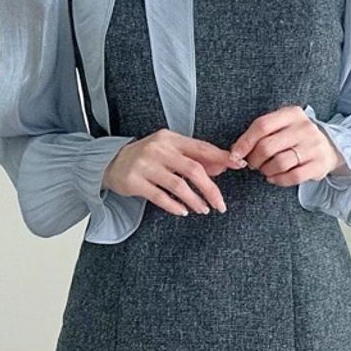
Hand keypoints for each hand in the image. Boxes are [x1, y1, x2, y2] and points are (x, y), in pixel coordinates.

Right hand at [102, 129, 230, 215]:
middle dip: (210, 189)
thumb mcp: (170, 152)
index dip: (222, 158)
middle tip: (220, 204)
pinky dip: (175, 206)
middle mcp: (159, 149)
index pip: (202, 148)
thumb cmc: (147, 158)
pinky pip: (160, 197)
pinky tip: (183, 211)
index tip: (239, 166)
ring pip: (178, 186)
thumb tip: (222, 167)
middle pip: (193, 169)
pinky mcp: (135, 182)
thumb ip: (195, 158)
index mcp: (171, 139)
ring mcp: (146, 165)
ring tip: (203, 209)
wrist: (111, 163)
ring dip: (195, 200)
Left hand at [228, 105, 350, 186]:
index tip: (235, 155)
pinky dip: (278, 180)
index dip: (245, 142)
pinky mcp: (319, 164)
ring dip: (266, 170)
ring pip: (279, 163)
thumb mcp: (281, 127)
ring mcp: (314, 146)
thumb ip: (260, 134)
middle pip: (267, 146)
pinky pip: (292, 177)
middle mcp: (304, 127)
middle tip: (253, 164)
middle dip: (254, 160)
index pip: (262, 126)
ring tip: (265, 170)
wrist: (329, 147)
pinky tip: (274, 177)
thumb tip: (235, 151)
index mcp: (291, 114)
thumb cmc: (296, 138)